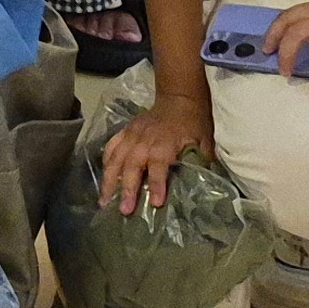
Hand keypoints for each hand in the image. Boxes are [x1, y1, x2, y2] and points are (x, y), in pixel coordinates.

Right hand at [95, 91, 214, 215]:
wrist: (178, 98)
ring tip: (104, 200)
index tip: (155, 203)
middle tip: (124, 210)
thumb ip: (200, 163)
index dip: (158, 184)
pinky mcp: (126, 131)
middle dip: (127, 188)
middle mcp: (144, 140)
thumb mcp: (204, 142)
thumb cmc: (193, 122)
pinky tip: (104, 178)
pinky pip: (111, 147)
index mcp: (165, 144)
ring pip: (116, 158)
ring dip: (109, 180)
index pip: (159, 166)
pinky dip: (106, 162)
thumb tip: (204, 186)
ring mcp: (132, 135)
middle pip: (131, 165)